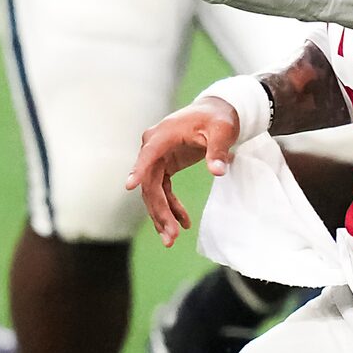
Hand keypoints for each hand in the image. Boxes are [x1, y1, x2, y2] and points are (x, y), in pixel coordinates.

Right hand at [126, 97, 242, 246]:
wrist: (217, 113)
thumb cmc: (218, 119)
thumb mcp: (222, 132)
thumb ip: (218, 151)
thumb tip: (218, 171)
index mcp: (163, 134)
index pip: (148, 155)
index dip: (139, 170)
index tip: (129, 186)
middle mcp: (153, 146)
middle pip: (149, 182)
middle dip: (159, 211)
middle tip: (171, 237)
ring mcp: (156, 158)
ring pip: (153, 191)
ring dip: (162, 215)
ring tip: (172, 239)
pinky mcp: (164, 166)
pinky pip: (162, 191)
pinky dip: (171, 208)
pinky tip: (183, 223)